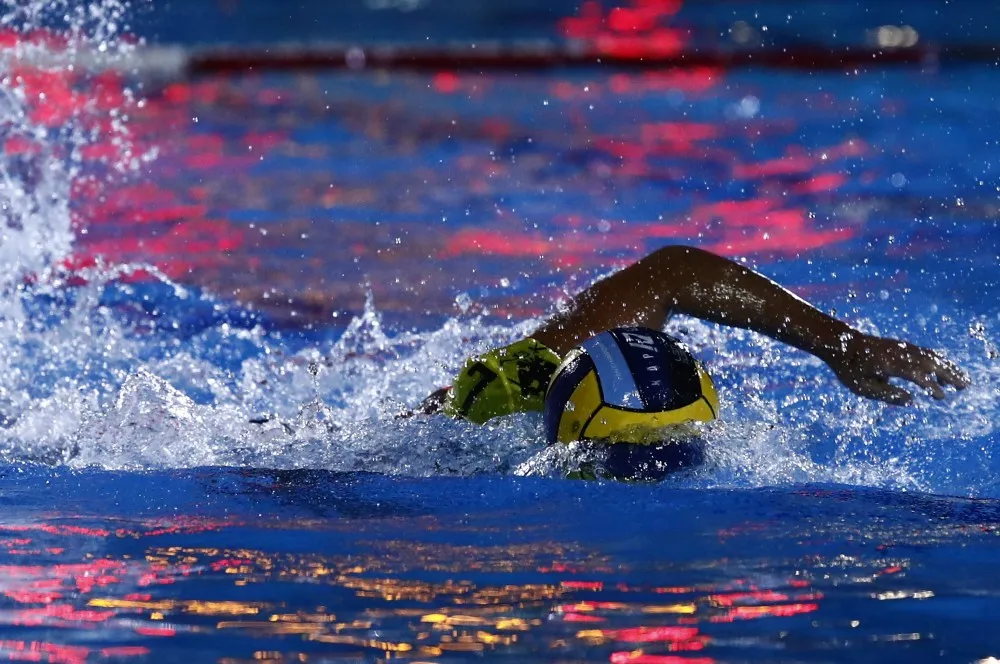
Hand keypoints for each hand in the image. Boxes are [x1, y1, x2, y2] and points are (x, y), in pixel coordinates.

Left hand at [824, 332, 969, 404]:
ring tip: (960, 381)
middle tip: (965, 386)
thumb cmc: (849, 368)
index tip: (941, 396)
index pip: (916, 374)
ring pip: (929, 356)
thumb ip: (887, 394)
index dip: (930, 385)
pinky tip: (943, 370)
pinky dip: (937, 361)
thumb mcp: (862, 387)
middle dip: (949, 374)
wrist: (840, 343)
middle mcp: (897, 353)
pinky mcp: (900, 346)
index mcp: (888, 364)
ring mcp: (900, 347)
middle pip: (929, 362)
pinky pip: (923, 352)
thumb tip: (911, 400)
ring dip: (947, 367)